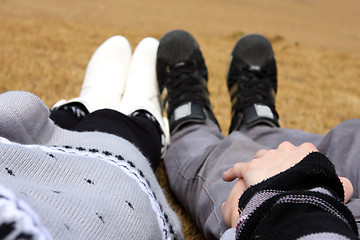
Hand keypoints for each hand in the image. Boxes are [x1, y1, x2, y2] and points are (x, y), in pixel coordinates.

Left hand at [221, 141, 353, 227]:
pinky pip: (237, 168)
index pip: (303, 152)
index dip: (300, 162)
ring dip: (259, 164)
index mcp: (305, 152)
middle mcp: (284, 150)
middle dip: (279, 161)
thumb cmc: (318, 189)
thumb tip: (344, 184)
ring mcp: (266, 158)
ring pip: (259, 157)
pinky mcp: (251, 168)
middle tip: (279, 176)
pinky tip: (225, 177)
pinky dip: (231, 172)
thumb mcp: (335, 185)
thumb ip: (339, 182)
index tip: (300, 171)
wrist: (299, 192)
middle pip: (279, 153)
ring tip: (256, 175)